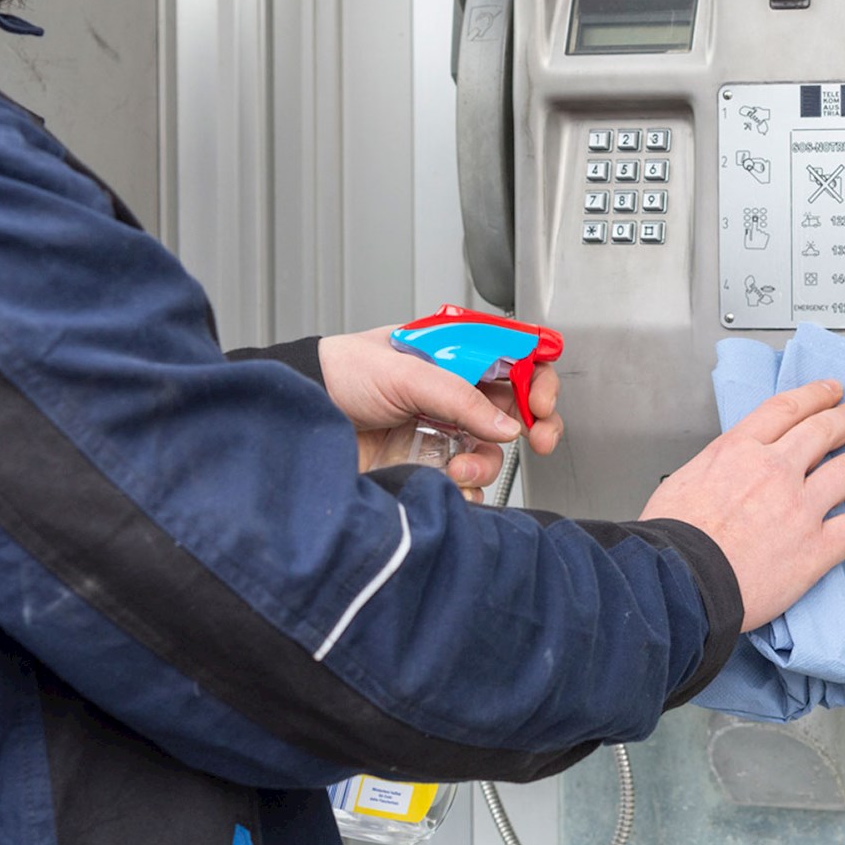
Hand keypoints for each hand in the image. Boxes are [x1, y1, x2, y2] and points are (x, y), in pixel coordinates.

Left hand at [317, 329, 564, 497]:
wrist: (303, 413)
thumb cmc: (341, 374)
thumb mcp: (405, 373)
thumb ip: (460, 398)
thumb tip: (507, 427)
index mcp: (457, 355)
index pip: (515, 360)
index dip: (537, 379)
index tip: (541, 402)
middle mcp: (455, 392)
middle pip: (516, 409)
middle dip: (536, 425)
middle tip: (541, 439)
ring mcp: (444, 429)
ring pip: (493, 451)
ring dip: (487, 463)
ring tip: (461, 469)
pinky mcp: (429, 463)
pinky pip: (467, 482)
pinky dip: (467, 490)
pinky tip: (451, 486)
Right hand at [639, 380, 844, 631]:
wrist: (680, 580)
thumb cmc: (671, 538)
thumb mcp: (684, 480)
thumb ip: (716, 468)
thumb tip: (726, 471)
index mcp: (740, 449)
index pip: (787, 409)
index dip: (815, 395)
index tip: (830, 390)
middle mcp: (775, 469)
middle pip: (824, 431)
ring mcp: (800, 507)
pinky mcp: (815, 547)